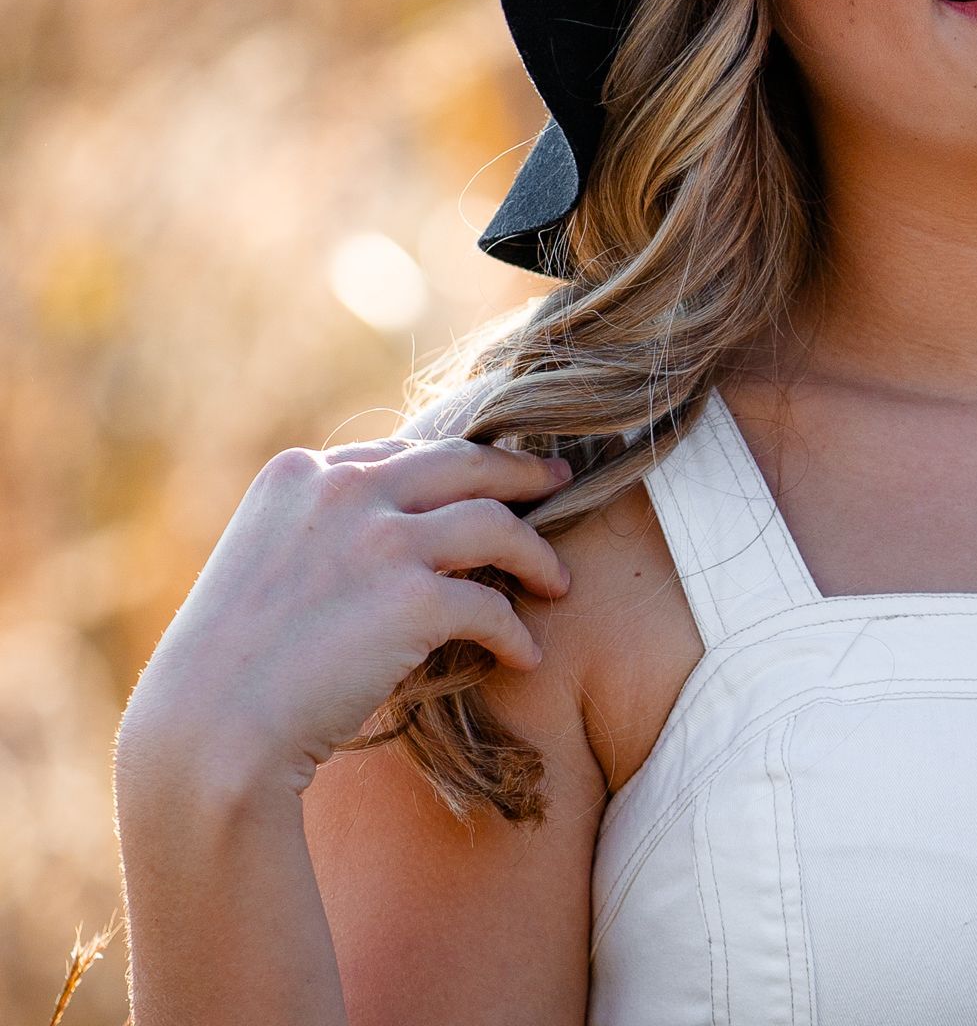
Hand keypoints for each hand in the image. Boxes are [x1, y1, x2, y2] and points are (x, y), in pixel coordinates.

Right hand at [119, 434, 574, 800]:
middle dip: (519, 471)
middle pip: (463, 461)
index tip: (486, 482)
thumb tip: (396, 530)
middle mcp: (340, 490)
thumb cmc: (229, 671)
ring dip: (536, 552)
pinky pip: (491, 605)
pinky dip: (515, 632)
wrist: (204, 737)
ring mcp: (378, 539)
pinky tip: (525, 655)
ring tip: (559, 580)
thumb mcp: (263, 566)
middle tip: (559, 482)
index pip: (399, 452)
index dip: (452, 468)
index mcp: (298, 474)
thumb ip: (321, 532)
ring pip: (495, 522)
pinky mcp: (410, 598)